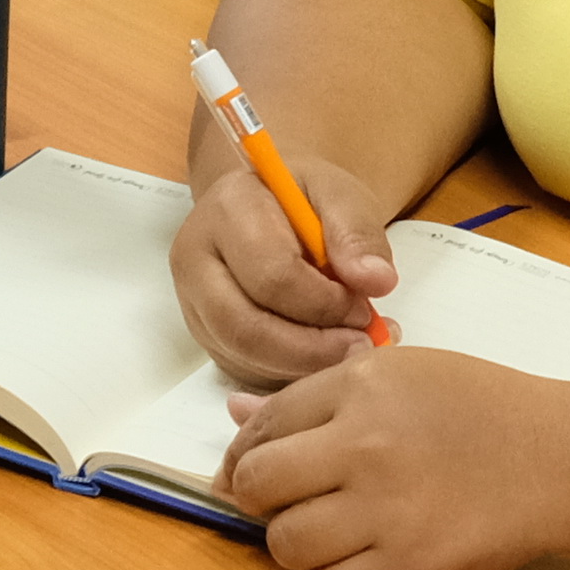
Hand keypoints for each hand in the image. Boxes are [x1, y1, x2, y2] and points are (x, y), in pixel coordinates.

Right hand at [169, 143, 396, 381]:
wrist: (274, 207)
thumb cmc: (306, 201)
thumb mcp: (341, 195)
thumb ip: (358, 234)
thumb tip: (376, 281)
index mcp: (227, 209)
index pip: (272, 275)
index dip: (324, 303)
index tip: (364, 308)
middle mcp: (195, 257)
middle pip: (244, 327)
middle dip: (310, 348)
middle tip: (359, 346)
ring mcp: (193, 300)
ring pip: (241, 355)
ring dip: (301, 365)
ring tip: (347, 351)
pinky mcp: (205, 333)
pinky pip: (243, 369)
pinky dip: (289, 374)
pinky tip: (323, 357)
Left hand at [218, 345, 569, 569]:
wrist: (566, 458)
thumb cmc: (484, 409)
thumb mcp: (403, 375)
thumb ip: (318, 397)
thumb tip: (237, 420)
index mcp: (360, 386)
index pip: (264, 426)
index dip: (248, 454)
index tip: (255, 471)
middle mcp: (364, 444)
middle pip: (259, 484)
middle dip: (260, 498)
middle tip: (288, 503)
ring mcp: (386, 510)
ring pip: (285, 545)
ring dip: (293, 545)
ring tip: (325, 534)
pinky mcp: (411, 568)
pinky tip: (349, 564)